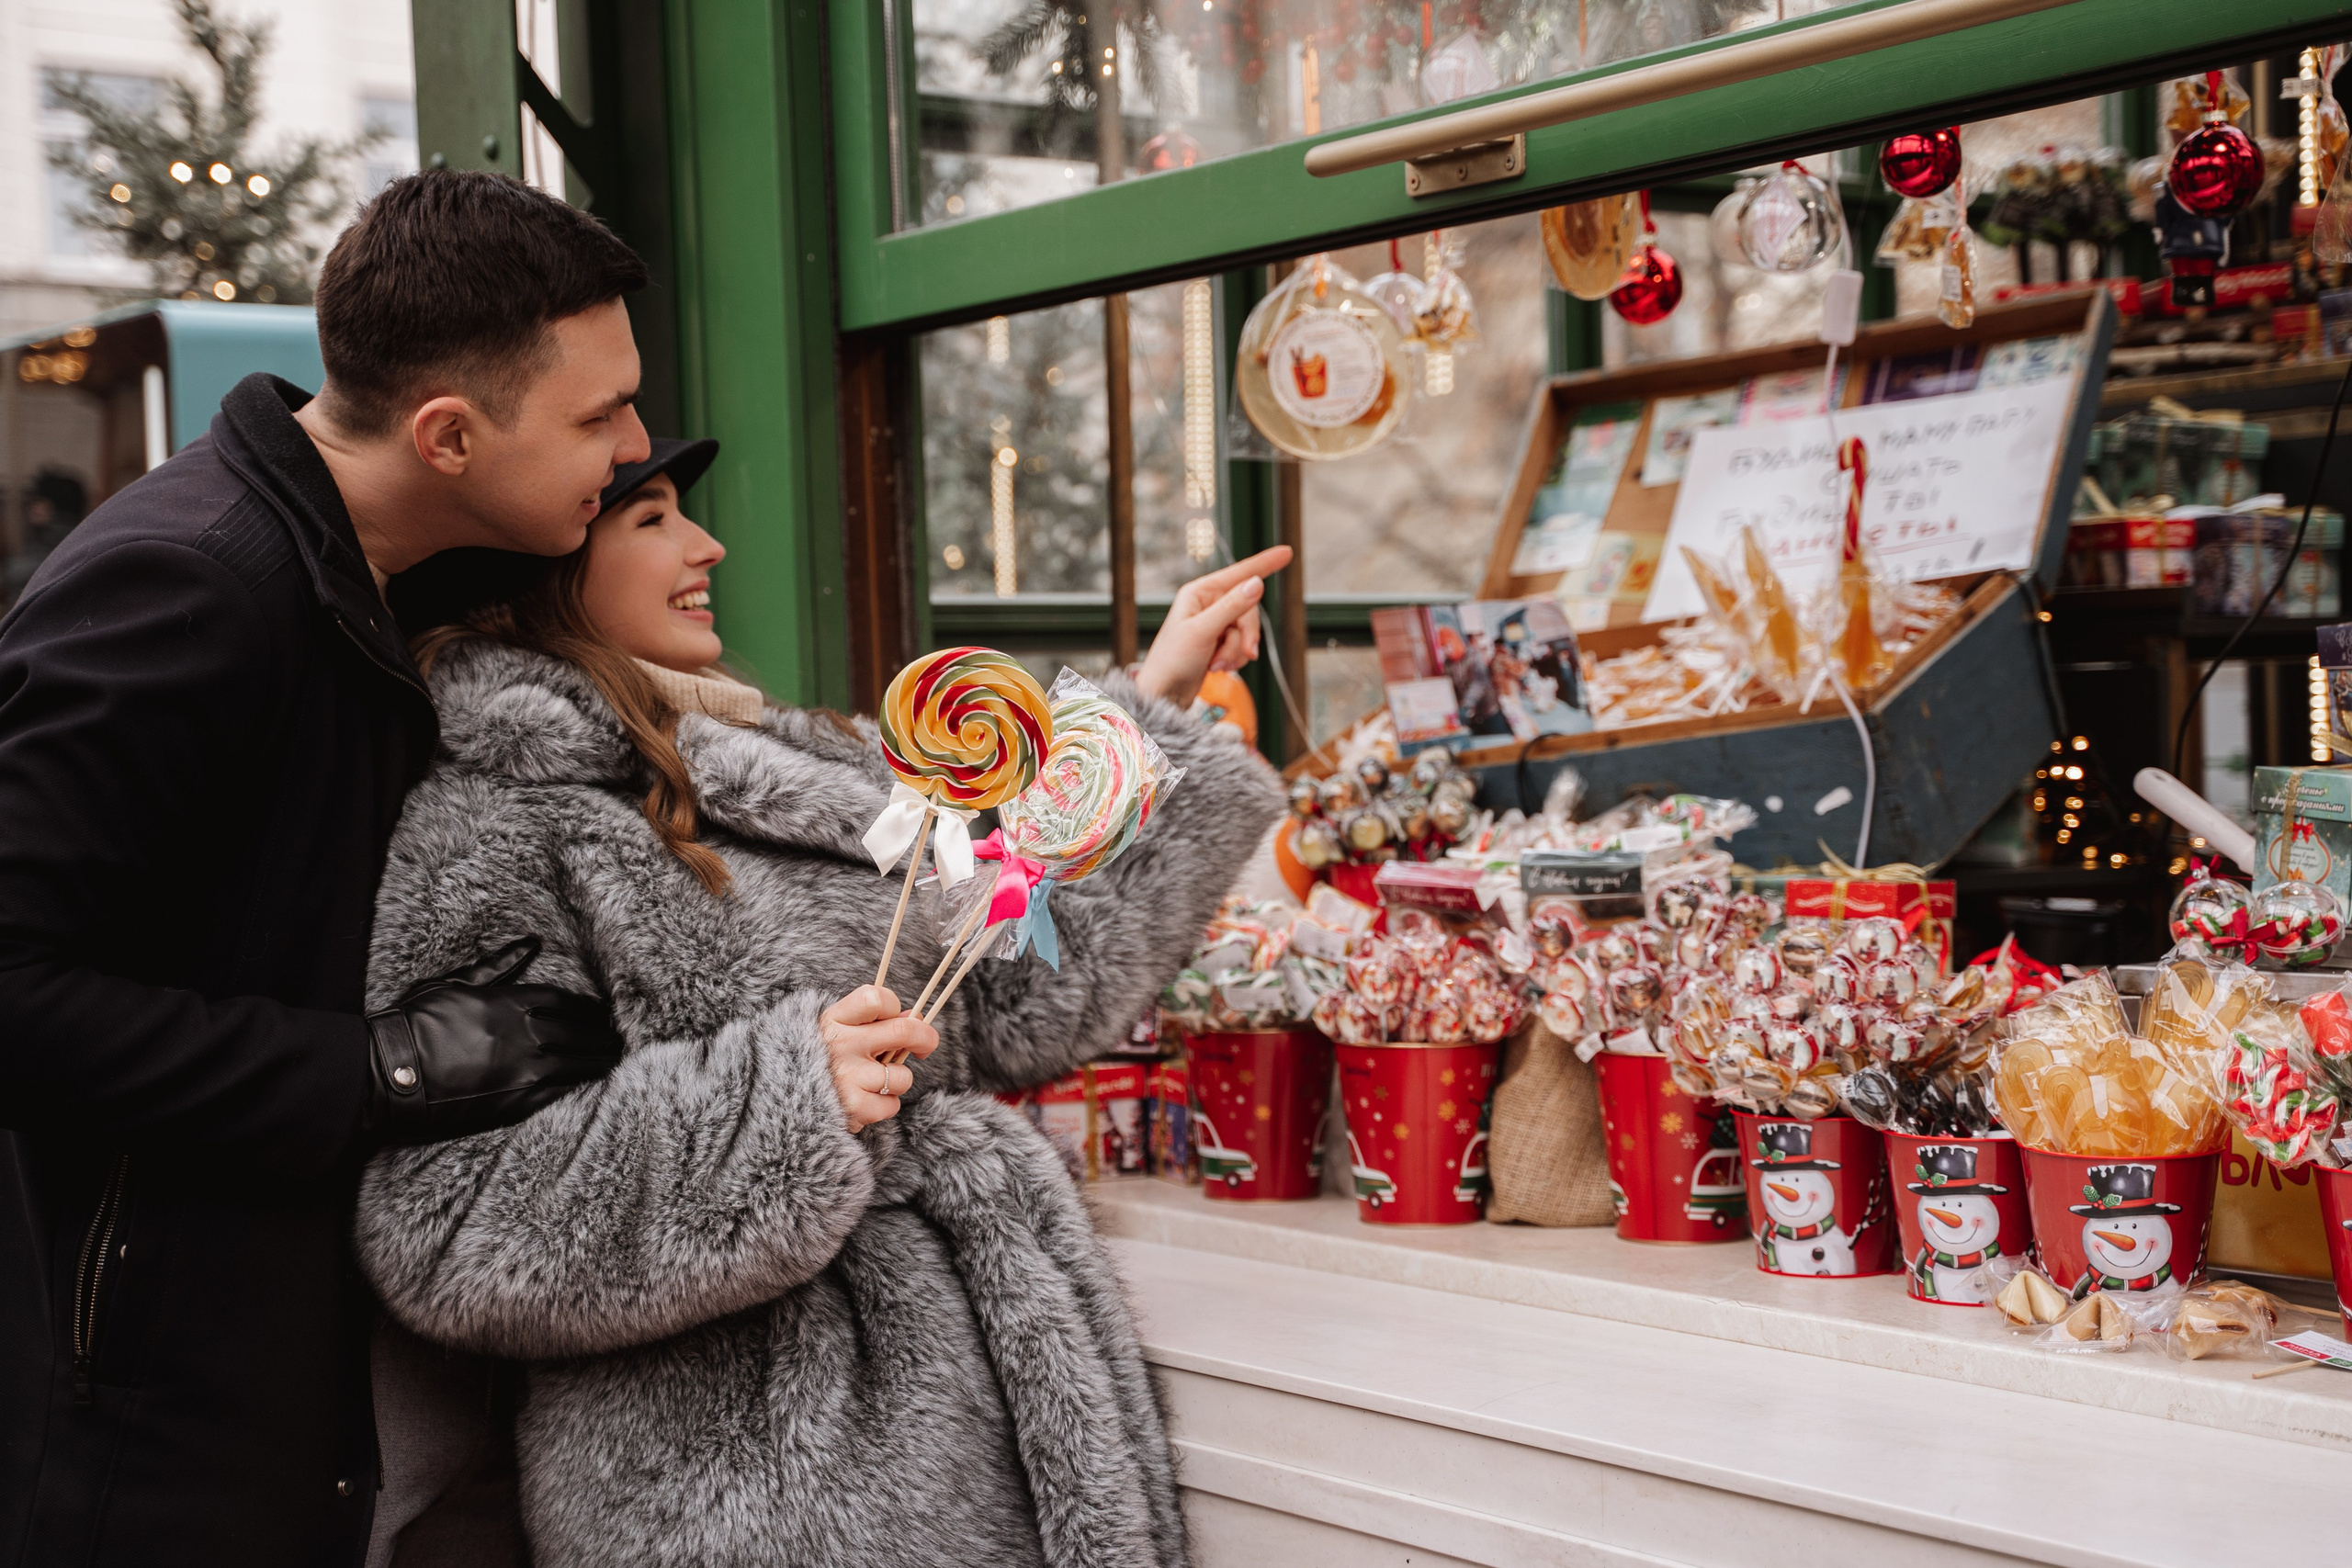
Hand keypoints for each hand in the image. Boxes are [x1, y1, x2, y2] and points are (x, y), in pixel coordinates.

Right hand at [363, 936, 625, 1145]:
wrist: (383, 1076)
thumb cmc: (411, 1025)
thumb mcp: (452, 984)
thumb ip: (496, 967)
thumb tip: (530, 943)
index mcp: (506, 1003)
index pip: (562, 1001)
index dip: (585, 1006)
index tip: (600, 1010)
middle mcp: (520, 1036)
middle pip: (576, 1031)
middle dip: (600, 1033)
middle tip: (617, 1035)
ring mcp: (519, 1072)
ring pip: (575, 1063)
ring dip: (599, 1059)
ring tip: (614, 1058)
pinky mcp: (513, 1105)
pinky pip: (559, 1093)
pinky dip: (579, 1085)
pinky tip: (591, 1082)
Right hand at [820, 985, 937, 1131]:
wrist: (783, 1103)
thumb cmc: (818, 1061)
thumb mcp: (836, 1031)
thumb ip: (872, 1021)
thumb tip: (914, 1016)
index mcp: (834, 1020)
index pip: (876, 998)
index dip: (893, 1006)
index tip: (894, 1017)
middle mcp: (840, 1044)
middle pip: (904, 1031)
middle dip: (926, 1038)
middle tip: (925, 1047)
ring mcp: (847, 1076)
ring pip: (903, 1076)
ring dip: (898, 1081)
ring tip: (875, 1083)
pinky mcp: (853, 1106)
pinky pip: (892, 1105)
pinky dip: (885, 1106)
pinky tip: (865, 1102)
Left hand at [1134, 546, 1292, 708]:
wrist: (1164, 695)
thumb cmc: (1172, 661)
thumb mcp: (1203, 632)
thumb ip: (1231, 607)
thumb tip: (1257, 583)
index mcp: (1200, 592)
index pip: (1239, 573)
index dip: (1264, 563)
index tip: (1287, 552)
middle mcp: (1208, 604)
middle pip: (1249, 609)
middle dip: (1247, 635)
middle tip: (1247, 653)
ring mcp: (1215, 623)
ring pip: (1247, 631)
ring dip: (1237, 652)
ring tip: (1217, 664)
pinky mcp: (1219, 642)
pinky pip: (1242, 645)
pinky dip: (1234, 659)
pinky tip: (1218, 668)